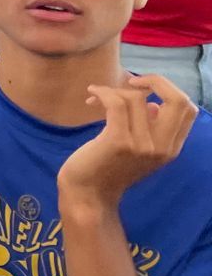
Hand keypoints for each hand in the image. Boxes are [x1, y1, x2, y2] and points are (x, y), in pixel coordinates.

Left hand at [60, 75, 198, 205]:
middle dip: (156, 81)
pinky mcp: (119, 142)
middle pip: (178, 100)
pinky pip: (116, 103)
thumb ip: (152, 129)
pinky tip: (92, 94)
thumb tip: (153, 104)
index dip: (169, 90)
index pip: (188, 109)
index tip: (145, 87)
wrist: (87, 193)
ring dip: (114, 90)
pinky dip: (103, 93)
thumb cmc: (109, 168)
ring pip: (137, 98)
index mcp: (171, 148)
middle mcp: (163, 148)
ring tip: (97, 96)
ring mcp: (142, 146)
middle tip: (131, 81)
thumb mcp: (138, 150)